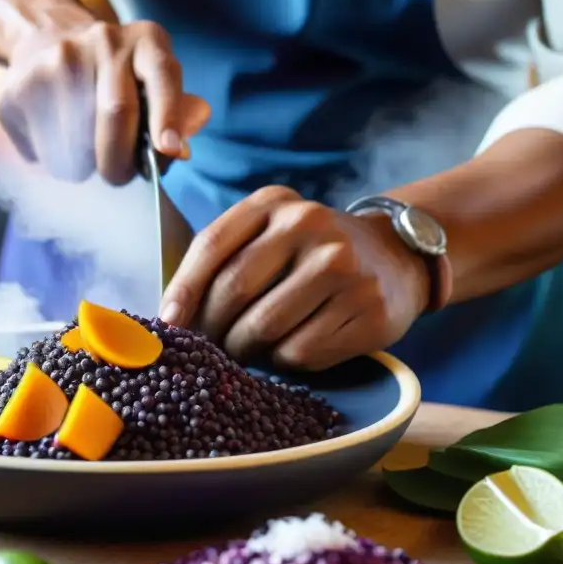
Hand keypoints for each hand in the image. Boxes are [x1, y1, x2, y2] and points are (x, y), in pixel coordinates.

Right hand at [0, 6, 210, 183]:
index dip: (167, 114)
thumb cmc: (115, 78)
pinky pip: (42, 147)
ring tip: (83, 152)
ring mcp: (57, 58)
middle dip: (120, 160)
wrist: (44, 39)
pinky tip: (55, 140)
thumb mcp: (154, 83)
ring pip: (76, 140)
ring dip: (84, 165)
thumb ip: (177, 114)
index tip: (167, 149)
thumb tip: (179, 149)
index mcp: (146, 40)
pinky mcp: (20, 85)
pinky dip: (53, 160)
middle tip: (118, 176)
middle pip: (115, 112)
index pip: (162, 76)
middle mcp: (104, 40)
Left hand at [159, 186, 431, 370]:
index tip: (168, 323)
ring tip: (245, 350)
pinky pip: (301, 352)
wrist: (394, 257)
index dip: (183, 289)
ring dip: (245, 350)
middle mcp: (310, 226)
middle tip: (207, 347)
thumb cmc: (309, 253)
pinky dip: (283, 360)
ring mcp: (344, 268)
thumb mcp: (269, 233)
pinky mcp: (367, 310)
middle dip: (212, 328)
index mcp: (274, 203)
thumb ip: (224, 258)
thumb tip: (173, 317)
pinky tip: (288, 350)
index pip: (212, 246)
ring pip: (265, 328)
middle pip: (235, 290)